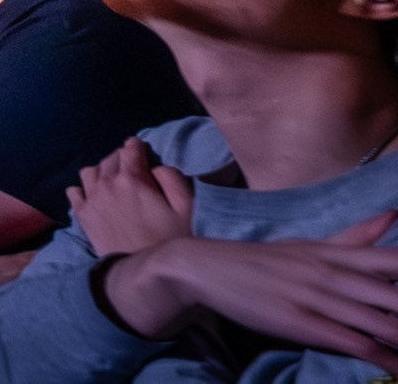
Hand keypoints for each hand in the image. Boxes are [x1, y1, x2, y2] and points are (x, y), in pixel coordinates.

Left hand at [67, 137, 193, 256]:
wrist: (145, 272)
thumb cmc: (171, 239)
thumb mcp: (185, 206)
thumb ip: (171, 177)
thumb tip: (155, 166)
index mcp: (132, 178)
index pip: (131, 149)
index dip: (138, 147)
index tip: (142, 151)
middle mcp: (107, 183)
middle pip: (110, 158)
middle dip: (122, 158)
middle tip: (132, 168)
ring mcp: (91, 199)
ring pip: (90, 171)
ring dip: (102, 170)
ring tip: (113, 180)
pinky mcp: (82, 216)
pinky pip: (74, 191)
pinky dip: (83, 189)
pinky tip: (93, 195)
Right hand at [108, 217, 397, 369]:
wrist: (206, 268)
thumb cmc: (263, 262)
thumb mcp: (308, 246)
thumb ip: (355, 238)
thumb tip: (393, 217)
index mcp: (337, 253)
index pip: (394, 260)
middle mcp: (334, 273)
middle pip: (396, 294)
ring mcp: (318, 298)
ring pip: (381, 320)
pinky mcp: (302, 323)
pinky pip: (352, 342)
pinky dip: (381, 357)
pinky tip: (395, 367)